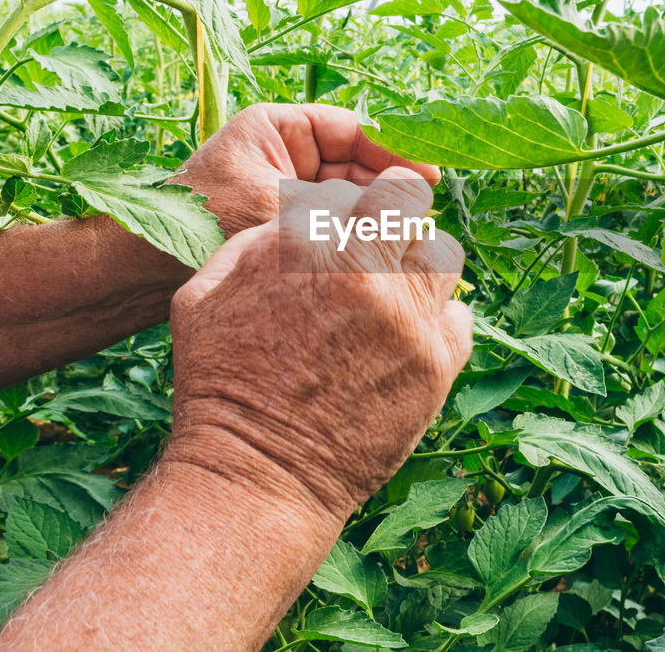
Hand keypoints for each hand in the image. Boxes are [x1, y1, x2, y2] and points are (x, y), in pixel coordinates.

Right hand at [162, 167, 471, 520]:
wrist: (253, 474)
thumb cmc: (218, 383)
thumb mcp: (204, 294)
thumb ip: (259, 240)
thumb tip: (302, 215)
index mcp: (303, 243)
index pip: (361, 189)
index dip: (360, 206)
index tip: (356, 227)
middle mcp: (362, 270)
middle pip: (412, 207)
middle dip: (399, 220)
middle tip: (384, 250)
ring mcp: (405, 317)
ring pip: (443, 257)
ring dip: (420, 272)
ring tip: (392, 302)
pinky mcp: (435, 363)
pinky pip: (460, 317)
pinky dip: (439, 324)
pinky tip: (405, 343)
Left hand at [173, 103, 439, 235]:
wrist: (140, 270)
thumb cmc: (198, 224)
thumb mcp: (279, 207)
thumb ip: (341, 205)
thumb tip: (406, 205)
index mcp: (276, 127)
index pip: (352, 130)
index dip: (394, 153)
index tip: (428, 176)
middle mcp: (282, 153)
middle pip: (354, 165)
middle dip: (387, 190)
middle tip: (422, 215)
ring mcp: (281, 190)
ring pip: (345, 199)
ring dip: (373, 218)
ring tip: (405, 240)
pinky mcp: (280, 227)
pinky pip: (328, 227)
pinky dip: (351, 240)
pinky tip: (376, 258)